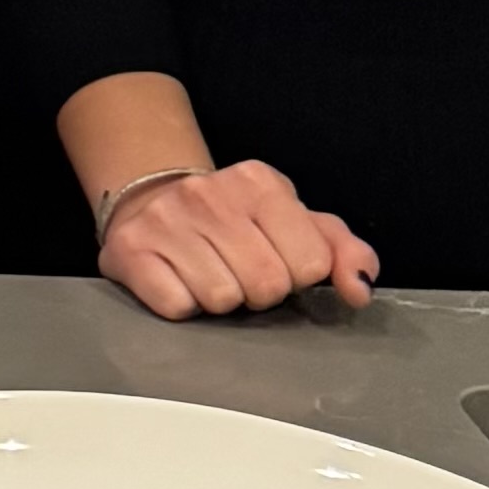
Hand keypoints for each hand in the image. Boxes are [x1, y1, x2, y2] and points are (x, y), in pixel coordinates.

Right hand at [96, 161, 380, 321]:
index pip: (311, 262)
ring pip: (221, 299)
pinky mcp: (129, 250)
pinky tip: (178, 282)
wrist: (150, 202)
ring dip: (220, 301)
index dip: (298, 274)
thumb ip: (341, 251)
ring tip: (209, 277)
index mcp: (259, 182)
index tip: (277, 261)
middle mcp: (209, 193)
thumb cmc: (234, 221)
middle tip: (241, 274)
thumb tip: (359, 290)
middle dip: (260, 292)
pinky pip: (177, 306)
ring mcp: (164, 220)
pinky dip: (182, 304)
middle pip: (267, 285)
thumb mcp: (295, 222)